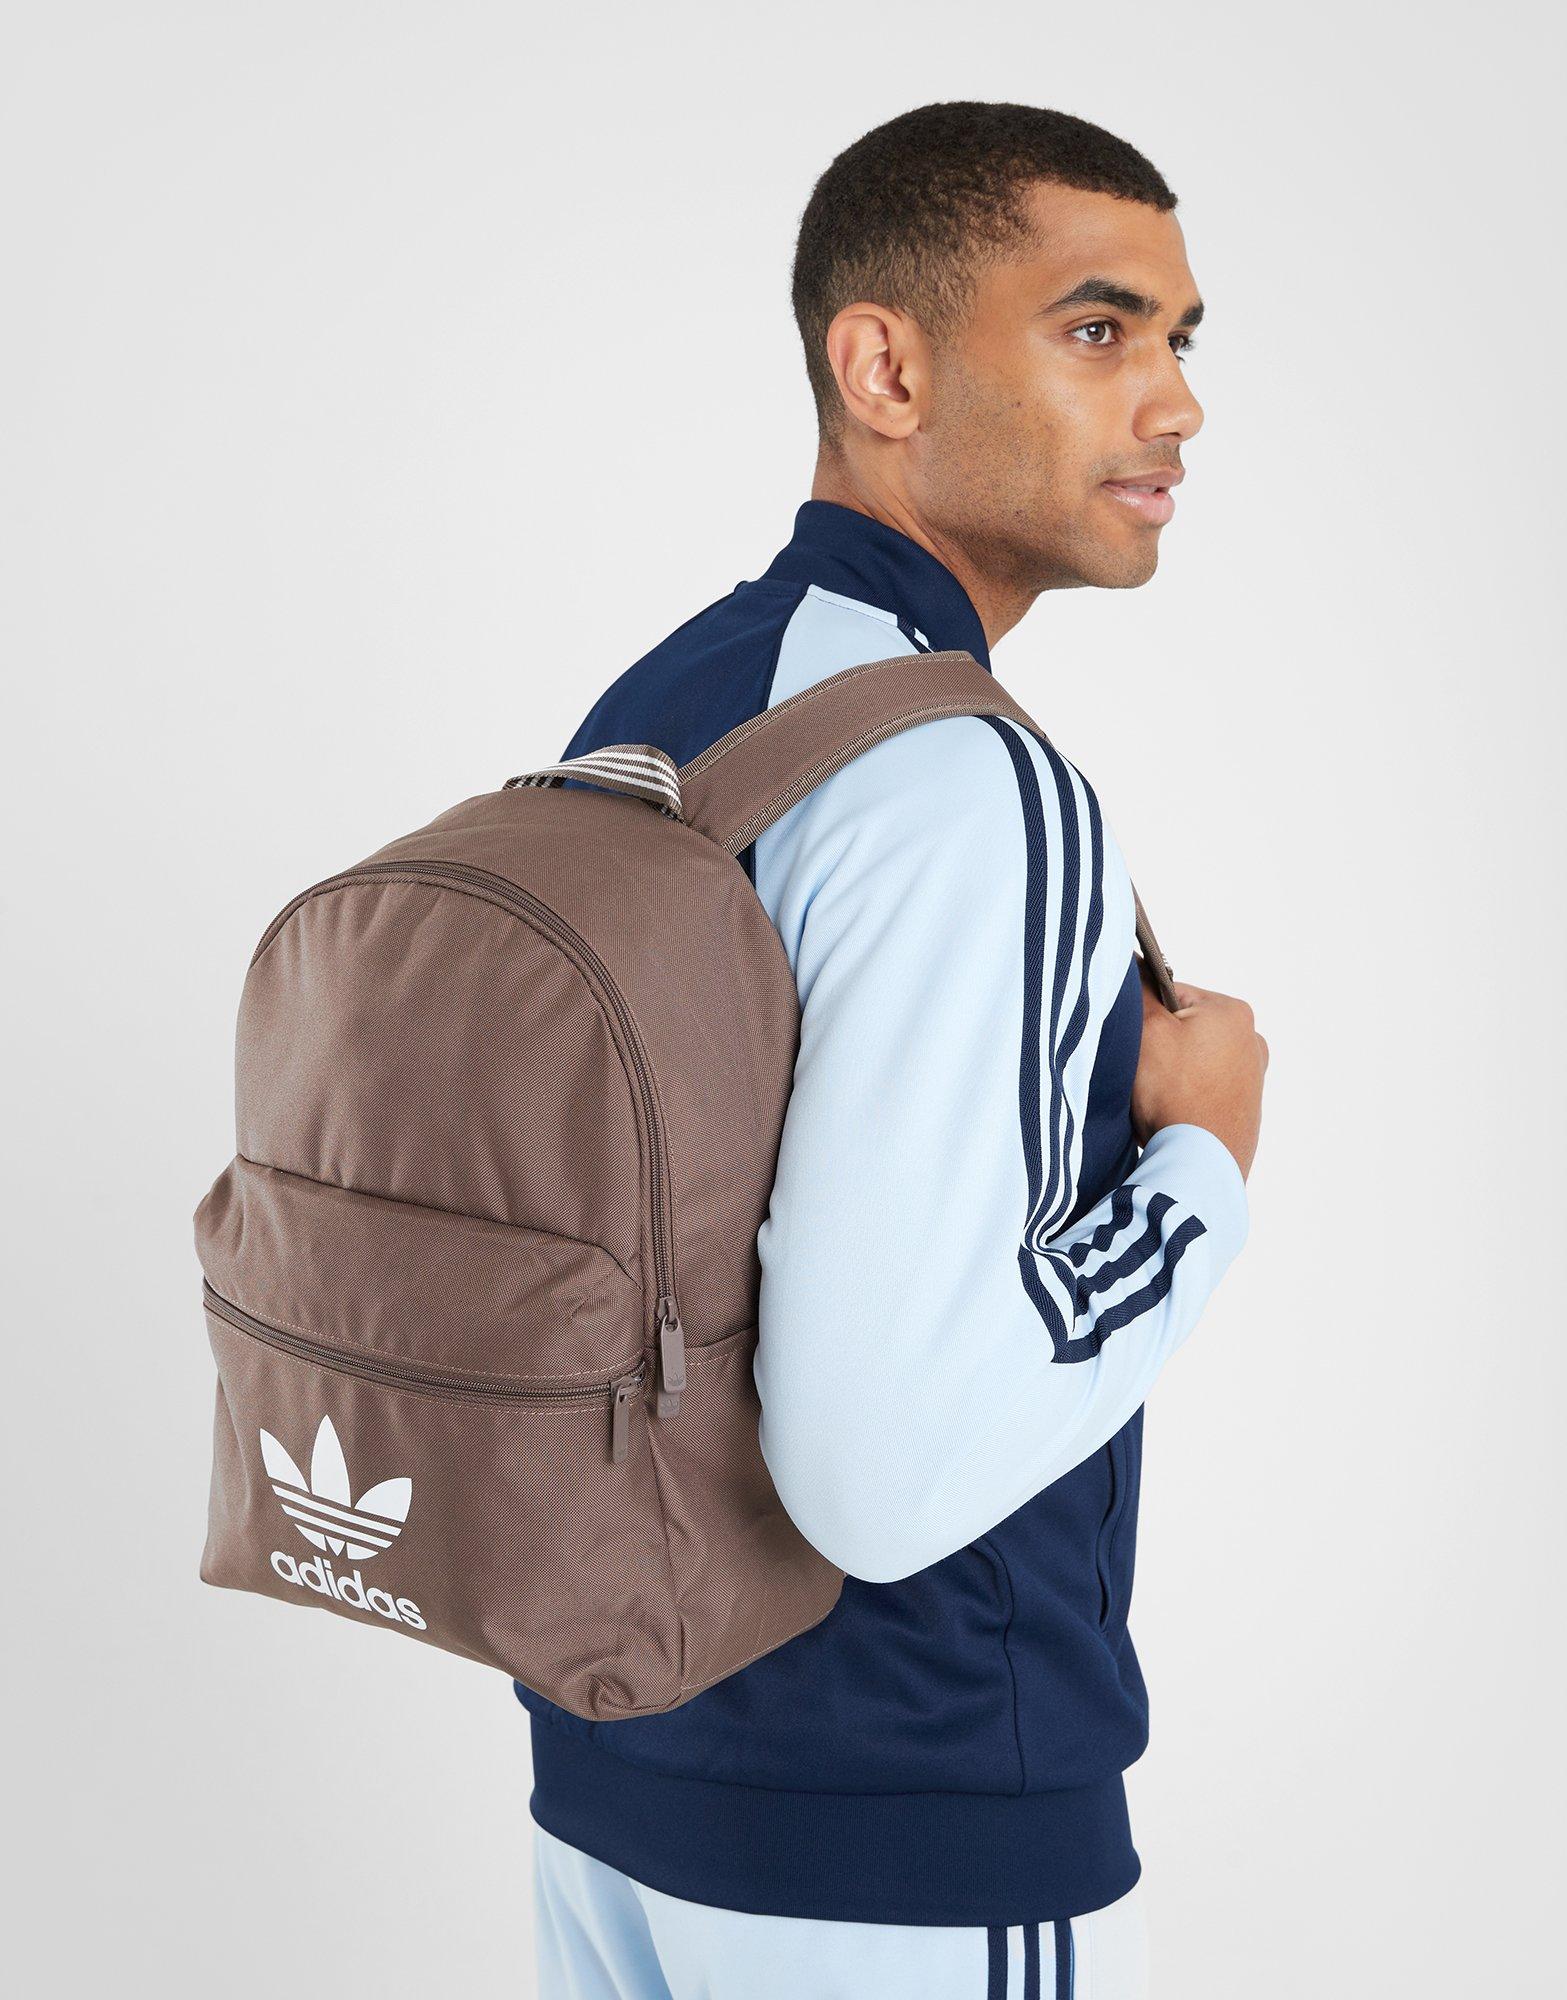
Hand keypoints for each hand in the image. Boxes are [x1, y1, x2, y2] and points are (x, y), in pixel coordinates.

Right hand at [1132, 963, 1267, 1178]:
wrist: (1199, 1165)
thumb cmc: (1174, 1095)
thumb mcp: (1145, 1030)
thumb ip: (1137, 990)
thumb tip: (1132, 964)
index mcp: (1233, 1012)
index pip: (1170, 993)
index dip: (1143, 1015)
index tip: (1134, 1041)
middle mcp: (1251, 1040)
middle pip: (1183, 1028)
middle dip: (1159, 1046)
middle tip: (1144, 1071)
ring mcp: (1252, 1078)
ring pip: (1191, 1060)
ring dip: (1170, 1073)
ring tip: (1158, 1097)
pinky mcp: (1245, 1109)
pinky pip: (1203, 1089)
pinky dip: (1185, 1096)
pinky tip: (1173, 1113)